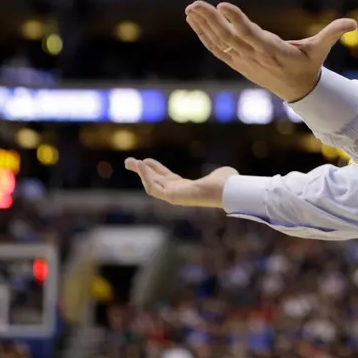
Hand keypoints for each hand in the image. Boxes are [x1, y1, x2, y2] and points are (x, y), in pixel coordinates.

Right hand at [124, 157, 238, 208]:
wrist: (227, 190)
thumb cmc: (228, 184)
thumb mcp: (220, 175)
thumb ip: (219, 174)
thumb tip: (228, 173)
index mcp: (188, 188)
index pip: (166, 179)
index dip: (155, 169)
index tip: (145, 160)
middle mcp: (179, 194)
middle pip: (155, 182)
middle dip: (142, 171)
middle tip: (128, 161)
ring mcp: (174, 196)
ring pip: (151, 185)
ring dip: (141, 174)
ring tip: (130, 162)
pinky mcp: (172, 197)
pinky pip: (154, 188)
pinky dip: (146, 176)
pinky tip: (141, 165)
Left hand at [185, 0, 357, 102]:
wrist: (297, 91)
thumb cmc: (308, 65)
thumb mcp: (321, 50)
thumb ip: (333, 33)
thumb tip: (354, 24)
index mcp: (274, 52)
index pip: (253, 35)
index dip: (237, 21)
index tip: (223, 5)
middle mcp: (255, 57)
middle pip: (230, 38)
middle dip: (212, 21)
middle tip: (196, 4)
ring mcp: (244, 61)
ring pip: (220, 43)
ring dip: (203, 26)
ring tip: (190, 8)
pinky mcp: (237, 63)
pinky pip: (217, 49)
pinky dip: (204, 35)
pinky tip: (193, 20)